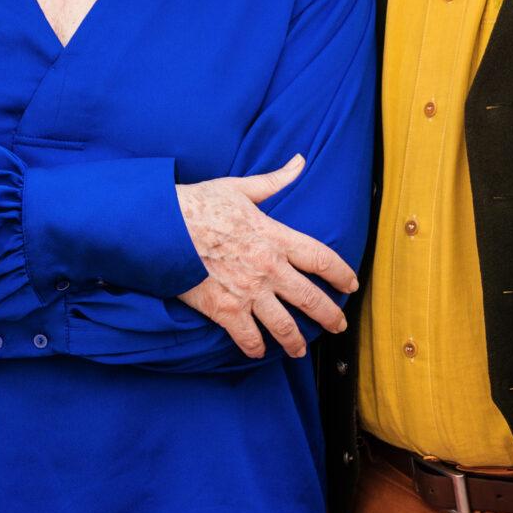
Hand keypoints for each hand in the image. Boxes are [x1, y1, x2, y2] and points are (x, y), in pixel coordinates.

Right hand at [172, 156, 357, 359]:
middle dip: (329, 315)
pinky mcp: (224, 310)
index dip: (341, 274)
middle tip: (339, 325)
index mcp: (275, 238)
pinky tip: (259, 351)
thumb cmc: (199, 204)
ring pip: (283, 325)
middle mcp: (268, 268)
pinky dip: (255, 348)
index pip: (321, 259)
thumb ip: (274, 180)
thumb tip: (300, 161)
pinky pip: (247, 337)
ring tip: (301, 350)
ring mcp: (247, 292)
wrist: (161, 228)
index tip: (350, 284)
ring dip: (295, 341)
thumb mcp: (240, 187)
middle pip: (310, 298)